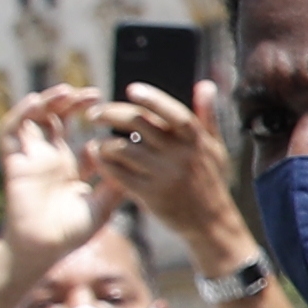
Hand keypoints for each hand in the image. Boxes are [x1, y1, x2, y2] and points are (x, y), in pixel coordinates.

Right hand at [0, 85, 109, 271]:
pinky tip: (36, 101)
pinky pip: (11, 132)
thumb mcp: (103, 205)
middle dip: (73, 104)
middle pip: (58, 121)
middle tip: (94, 94)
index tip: (119, 114)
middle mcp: (51, 159)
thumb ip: (117, 183)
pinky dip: (20, 114)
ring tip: (67, 91)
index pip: (84, 138)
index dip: (99, 128)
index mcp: (72, 169)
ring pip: (35, 120)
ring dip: (48, 102)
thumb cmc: (71, 233)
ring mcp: (32, 159)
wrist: (42, 250)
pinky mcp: (15, 162)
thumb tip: (139, 158)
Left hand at [89, 80, 255, 266]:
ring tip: (96, 141)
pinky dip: (104, 163)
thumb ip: (207, 116)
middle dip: (109, 114)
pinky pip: (118, 173)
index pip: (173, 113)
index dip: (153, 99)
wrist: (211, 223)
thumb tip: (206, 84)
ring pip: (122, 148)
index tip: (131, 89)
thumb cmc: (210, 180)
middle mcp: (179, 155)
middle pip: (137, 124)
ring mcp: (163, 175)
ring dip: (103, 142)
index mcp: (195, 140)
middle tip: (93, 114)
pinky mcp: (149, 194)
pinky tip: (99, 159)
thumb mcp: (214, 147)